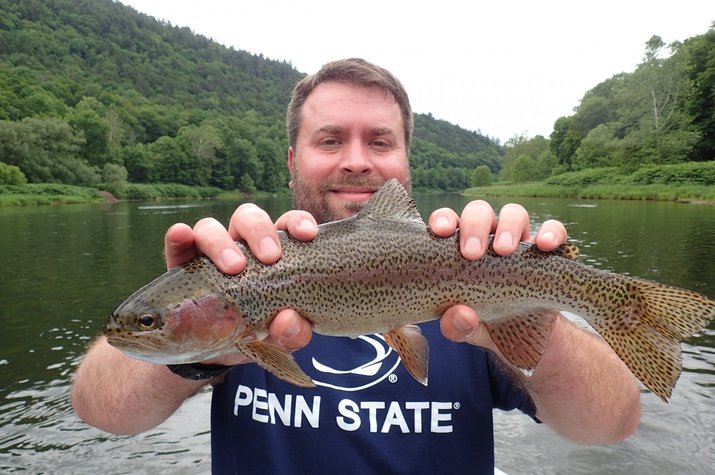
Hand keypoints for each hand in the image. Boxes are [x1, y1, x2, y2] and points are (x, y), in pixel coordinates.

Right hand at [163, 205, 318, 364]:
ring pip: (211, 228)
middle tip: (269, 257)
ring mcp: (208, 253)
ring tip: (233, 268)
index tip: (307, 235)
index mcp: (273, 254)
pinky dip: (179, 236)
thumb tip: (287, 319)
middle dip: (260, 231)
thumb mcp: (279, 339)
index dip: (297, 221)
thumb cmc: (256, 335)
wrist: (215, 356)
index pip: (288, 225)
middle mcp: (241, 245)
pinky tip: (181, 234)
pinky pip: (177, 243)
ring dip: (221, 241)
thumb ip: (292, 333)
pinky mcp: (180, 264)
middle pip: (249, 218)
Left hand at [429, 200, 566, 346]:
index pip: (447, 221)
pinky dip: (550, 232)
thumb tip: (462, 314)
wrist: (527, 336)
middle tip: (472, 253)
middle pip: (479, 212)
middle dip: (474, 225)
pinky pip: (554, 230)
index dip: (443, 219)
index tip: (442, 232)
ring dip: (508, 226)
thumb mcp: (467, 331)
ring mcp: (520, 241)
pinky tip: (544, 246)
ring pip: (514, 214)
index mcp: (458, 248)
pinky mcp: (549, 251)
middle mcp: (488, 237)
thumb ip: (456, 327)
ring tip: (504, 251)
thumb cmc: (485, 322)